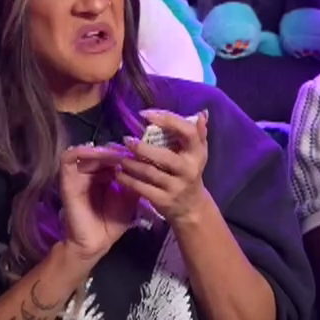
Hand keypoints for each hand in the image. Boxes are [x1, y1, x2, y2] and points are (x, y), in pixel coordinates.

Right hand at [58, 143, 143, 263]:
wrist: (96, 243)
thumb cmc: (112, 224)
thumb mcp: (130, 198)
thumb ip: (135, 180)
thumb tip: (146, 161)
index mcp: (104, 177)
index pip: (113, 157)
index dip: (125, 152)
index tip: (139, 152)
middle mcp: (90, 174)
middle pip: (100, 152)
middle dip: (115, 150)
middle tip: (128, 151)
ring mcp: (78, 176)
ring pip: (87, 151)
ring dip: (102, 151)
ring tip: (116, 155)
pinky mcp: (67, 180)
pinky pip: (68, 158)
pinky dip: (81, 151)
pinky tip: (97, 155)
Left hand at [118, 110, 210, 224]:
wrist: (191, 207)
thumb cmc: (190, 172)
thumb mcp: (198, 153)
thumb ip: (198, 133)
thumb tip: (201, 113)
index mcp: (197, 153)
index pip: (187, 132)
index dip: (168, 120)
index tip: (146, 114)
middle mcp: (189, 170)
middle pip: (165, 156)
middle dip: (143, 148)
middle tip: (126, 140)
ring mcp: (176, 186)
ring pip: (150, 172)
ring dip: (131, 163)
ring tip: (118, 156)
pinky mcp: (163, 200)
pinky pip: (142, 188)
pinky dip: (128, 180)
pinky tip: (118, 173)